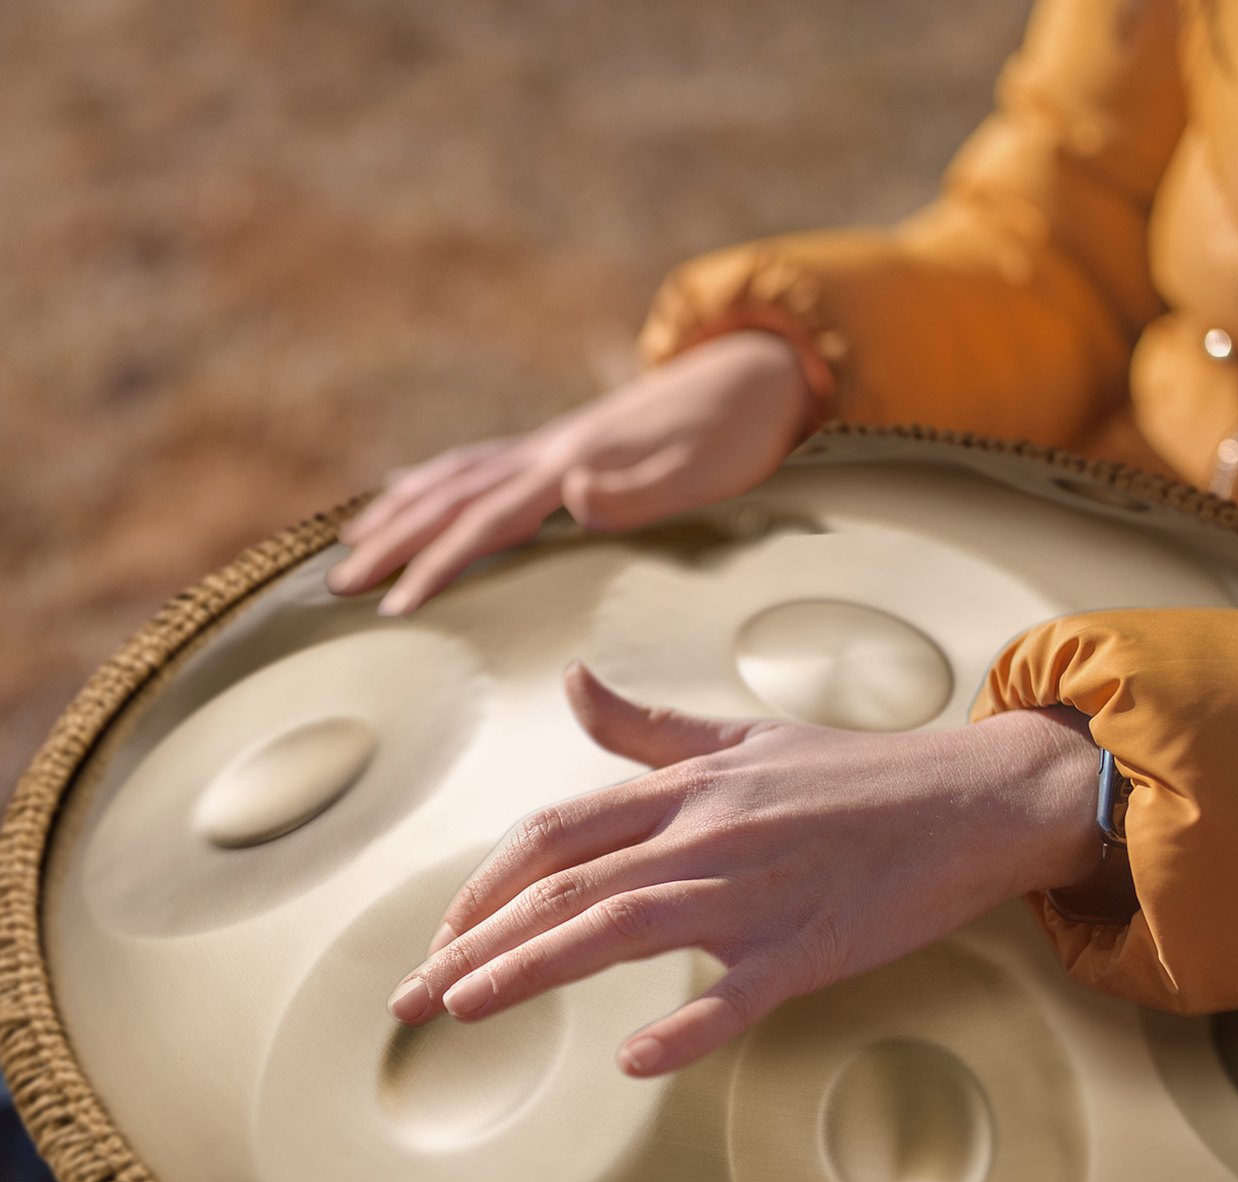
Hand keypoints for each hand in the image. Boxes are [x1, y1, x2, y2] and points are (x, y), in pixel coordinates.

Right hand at [325, 330, 817, 615]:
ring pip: (452, 477)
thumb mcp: (704, 470)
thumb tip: (574, 494)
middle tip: (335, 587)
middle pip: (449, 498)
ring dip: (397, 511)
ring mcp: (550, 443)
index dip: (437, 564)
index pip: (486, 522)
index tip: (394, 605)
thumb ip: (639, 489)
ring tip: (346, 544)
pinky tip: (409, 485)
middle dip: (390, 543)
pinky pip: (476, 462)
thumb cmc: (736, 434)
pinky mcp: (561, 444)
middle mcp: (547, 451)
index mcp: (571, 466)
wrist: (754, 370)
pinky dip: (432, 478)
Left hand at [385, 662, 1102, 1077]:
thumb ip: (647, 728)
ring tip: (458, 1010)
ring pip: (620, 929)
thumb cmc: (856, 775)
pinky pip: (739, 994)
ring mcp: (756, 890)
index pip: (553, 835)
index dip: (481, 885)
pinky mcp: (812, 946)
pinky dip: (686, 1028)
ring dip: (529, 970)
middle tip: (407, 1000)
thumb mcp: (744, 736)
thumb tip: (570, 683)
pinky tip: (633, 1061)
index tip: (440, 937)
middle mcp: (705, 833)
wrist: (972, 798)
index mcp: (686, 789)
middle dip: (471, 942)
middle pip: (563, 889)